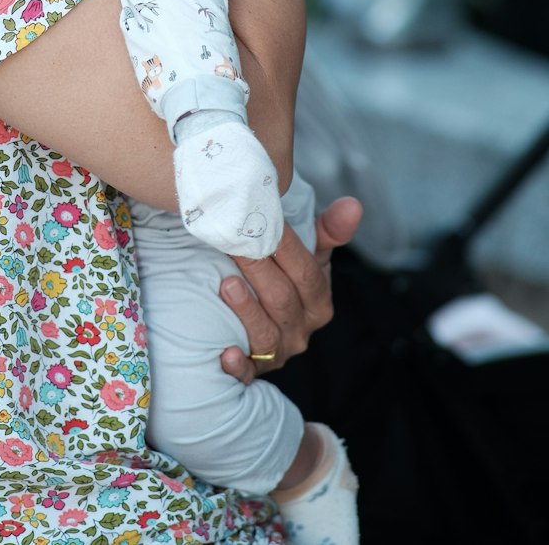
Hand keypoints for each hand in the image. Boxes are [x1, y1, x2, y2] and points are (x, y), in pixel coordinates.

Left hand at [219, 196, 362, 383]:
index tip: (264, 221)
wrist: (262, 316)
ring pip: (266, 334)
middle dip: (258, 270)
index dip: (287, 248)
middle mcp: (301, 332)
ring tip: (226, 284)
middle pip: (282, 301)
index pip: (307, 275)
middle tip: (233, 242)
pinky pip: (247, 373)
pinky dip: (238, 365)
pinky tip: (225, 353)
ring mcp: (278, 353)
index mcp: (319, 304)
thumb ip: (329, 230)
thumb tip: (353, 205)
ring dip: (246, 311)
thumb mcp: (310, 254)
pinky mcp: (252, 371)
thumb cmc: (287, 277)